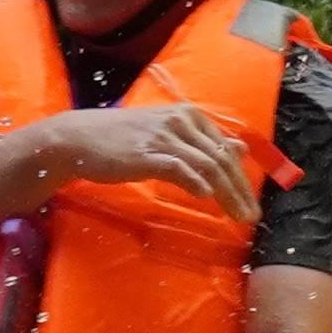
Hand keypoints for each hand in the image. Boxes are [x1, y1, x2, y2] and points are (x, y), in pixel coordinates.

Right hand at [23, 100, 257, 225]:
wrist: (79, 139)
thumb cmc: (122, 140)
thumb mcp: (168, 135)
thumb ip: (202, 142)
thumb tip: (239, 148)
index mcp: (190, 116)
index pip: (225, 148)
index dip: (241, 178)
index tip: (250, 202)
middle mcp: (181, 122)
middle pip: (221, 158)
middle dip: (240, 189)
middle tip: (251, 215)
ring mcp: (164, 137)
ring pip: (206, 165)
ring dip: (225, 193)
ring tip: (237, 216)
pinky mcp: (147, 154)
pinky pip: (178, 168)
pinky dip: (194, 182)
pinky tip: (205, 197)